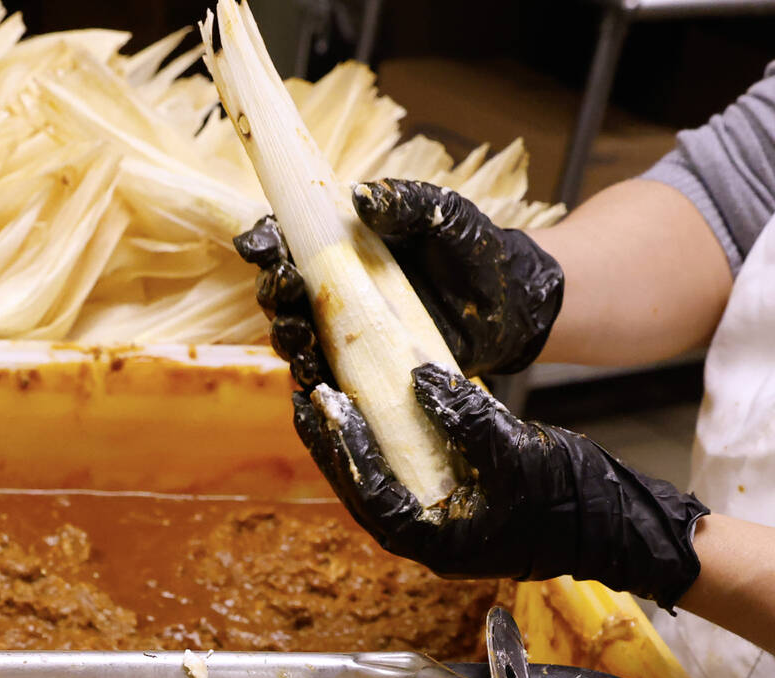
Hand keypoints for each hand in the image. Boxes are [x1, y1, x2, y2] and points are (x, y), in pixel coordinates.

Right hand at [234, 181, 563, 378]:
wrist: (511, 309)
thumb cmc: (472, 251)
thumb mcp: (443, 216)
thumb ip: (405, 202)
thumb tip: (361, 197)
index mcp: (341, 244)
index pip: (288, 239)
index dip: (266, 242)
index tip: (264, 245)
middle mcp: (335, 290)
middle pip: (281, 294)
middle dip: (273, 294)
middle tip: (285, 290)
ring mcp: (348, 334)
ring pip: (296, 340)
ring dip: (287, 339)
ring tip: (301, 336)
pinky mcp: (366, 372)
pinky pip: (328, 382)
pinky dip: (313, 384)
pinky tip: (314, 381)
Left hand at [294, 363, 708, 611]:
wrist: (617, 527)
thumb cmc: (573, 504)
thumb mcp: (518, 454)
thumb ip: (466, 419)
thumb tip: (416, 378)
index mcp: (438, 542)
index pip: (373, 495)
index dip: (344, 450)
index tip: (324, 403)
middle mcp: (430, 538)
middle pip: (362, 491)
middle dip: (332, 445)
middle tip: (306, 395)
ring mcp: (441, 522)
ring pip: (379, 482)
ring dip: (351, 443)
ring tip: (326, 397)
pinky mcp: (454, 503)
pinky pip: (405, 472)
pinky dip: (385, 441)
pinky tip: (374, 407)